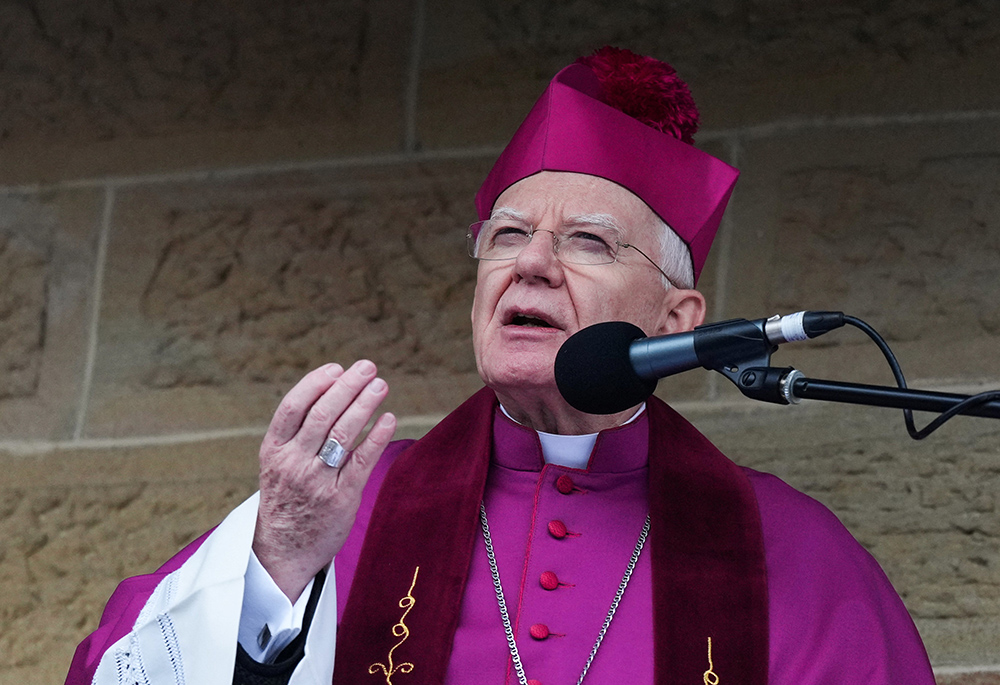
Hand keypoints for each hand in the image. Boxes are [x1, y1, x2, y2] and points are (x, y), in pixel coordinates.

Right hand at [252, 359, 396, 600]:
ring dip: (365, 404)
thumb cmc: (286, 497)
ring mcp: (317, 482)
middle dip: (348, 386)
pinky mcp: (341, 499)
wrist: (282, 551)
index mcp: (274, 450)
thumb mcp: (277, 463)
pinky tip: (388, 419)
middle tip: (368, 367)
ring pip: (343, 434)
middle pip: (322, 415)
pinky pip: (362, 462)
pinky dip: (376, 436)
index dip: (316, 383)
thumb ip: (298, 432)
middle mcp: (293, 464)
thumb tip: (334, 388)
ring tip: (380, 385)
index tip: (337, 368)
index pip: (292, 407)